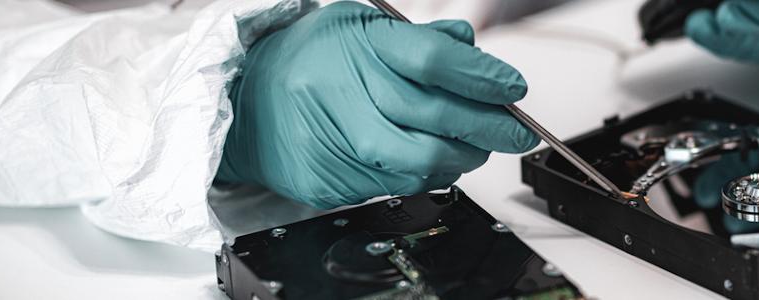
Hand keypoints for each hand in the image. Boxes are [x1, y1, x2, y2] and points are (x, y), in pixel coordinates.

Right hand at [217, 2, 538, 208]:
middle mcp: (336, 91)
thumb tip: (472, 49)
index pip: (431, 60)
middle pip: (433, 118)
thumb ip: (420, 40)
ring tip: (472, 148)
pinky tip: (430, 161)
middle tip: (513, 132)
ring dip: (460, 159)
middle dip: (487, 129)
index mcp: (352, 45)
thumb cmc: (312, 60)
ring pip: (419, 162)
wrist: (244, 100)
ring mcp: (328, 140)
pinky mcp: (325, 180)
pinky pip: (393, 186)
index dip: (481, 77)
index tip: (512, 89)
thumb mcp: (363, 28)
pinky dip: (424, 176)